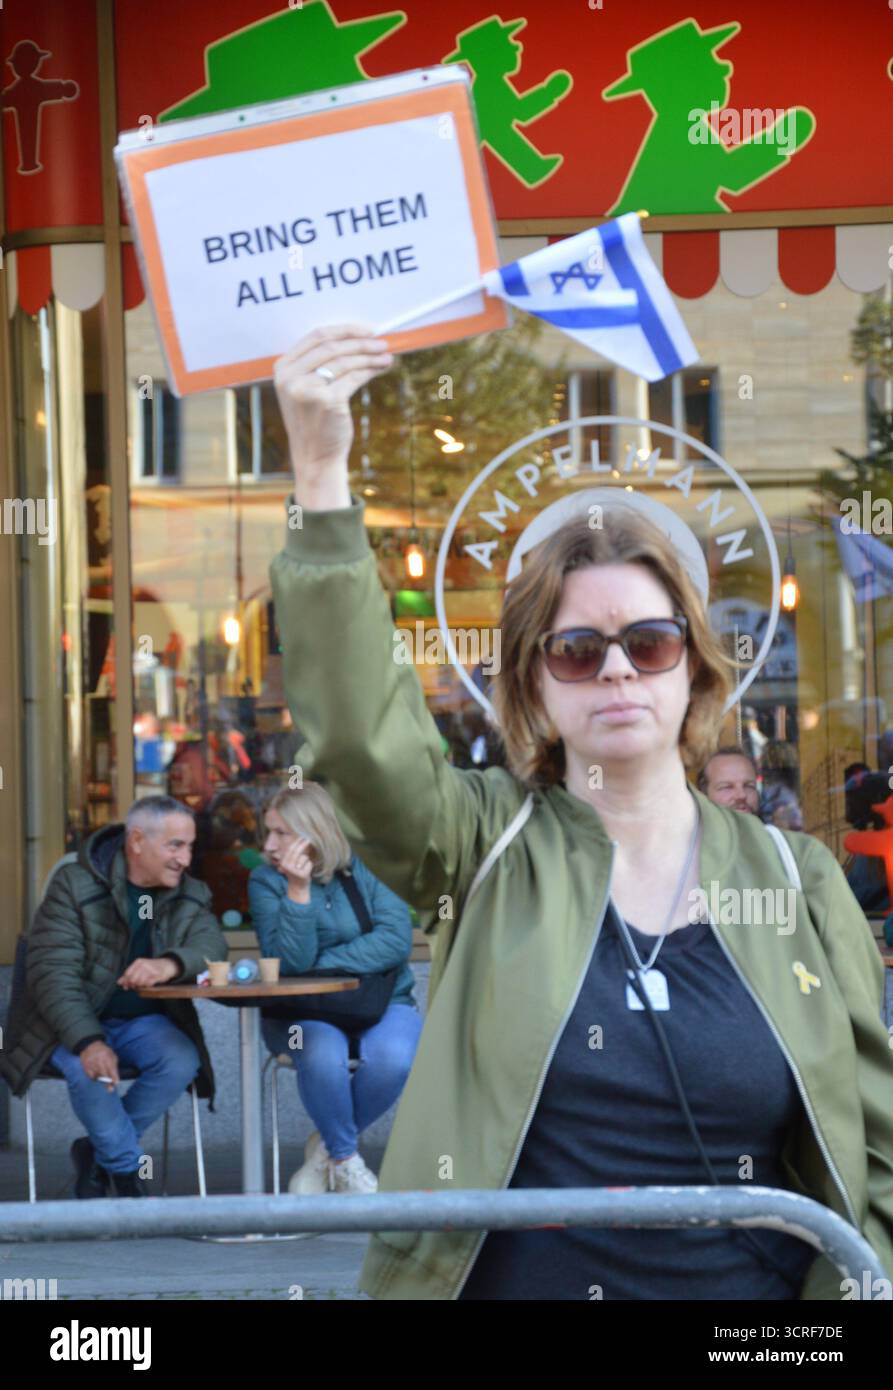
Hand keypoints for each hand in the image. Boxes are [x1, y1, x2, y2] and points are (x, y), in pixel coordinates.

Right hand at [80, 1041, 119, 1089]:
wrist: (90, 1045)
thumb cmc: (104, 1052)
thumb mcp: (112, 1055)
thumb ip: (114, 1067)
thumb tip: (115, 1080)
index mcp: (107, 1057)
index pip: (112, 1069)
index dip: (114, 1077)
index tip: (116, 1084)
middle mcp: (99, 1061)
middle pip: (104, 1075)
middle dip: (108, 1083)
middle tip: (110, 1089)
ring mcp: (91, 1064)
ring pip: (97, 1077)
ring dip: (101, 1080)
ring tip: (102, 1077)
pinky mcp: (85, 1067)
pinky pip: (91, 1077)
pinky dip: (94, 1078)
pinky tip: (96, 1074)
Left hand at [117, 956, 179, 988]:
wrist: (167, 965)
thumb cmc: (150, 968)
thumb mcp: (139, 968)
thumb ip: (128, 975)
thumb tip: (118, 982)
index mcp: (138, 962)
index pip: (127, 974)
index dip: (126, 981)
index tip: (128, 986)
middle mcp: (144, 964)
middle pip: (133, 979)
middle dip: (133, 985)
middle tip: (136, 986)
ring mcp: (151, 969)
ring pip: (140, 982)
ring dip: (140, 986)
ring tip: (142, 985)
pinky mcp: (158, 975)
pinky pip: (148, 984)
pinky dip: (147, 986)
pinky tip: (148, 984)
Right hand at [273, 324, 392, 505]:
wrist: (315, 457)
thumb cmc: (314, 422)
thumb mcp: (306, 389)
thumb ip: (318, 364)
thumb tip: (355, 338)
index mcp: (282, 368)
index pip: (316, 336)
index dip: (345, 330)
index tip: (366, 330)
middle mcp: (290, 377)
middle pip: (332, 346)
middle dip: (361, 342)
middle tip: (382, 342)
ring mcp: (307, 390)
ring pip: (345, 361)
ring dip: (370, 356)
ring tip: (386, 356)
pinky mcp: (327, 401)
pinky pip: (353, 378)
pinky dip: (370, 371)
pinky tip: (380, 369)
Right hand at [279, 836, 314, 900]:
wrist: (298, 887)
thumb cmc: (296, 872)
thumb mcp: (292, 863)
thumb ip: (294, 854)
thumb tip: (301, 840)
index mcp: (283, 862)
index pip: (290, 849)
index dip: (297, 842)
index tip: (302, 836)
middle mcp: (287, 866)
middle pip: (297, 852)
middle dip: (303, 844)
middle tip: (309, 839)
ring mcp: (294, 871)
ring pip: (304, 858)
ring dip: (307, 860)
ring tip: (304, 867)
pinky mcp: (302, 874)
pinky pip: (309, 864)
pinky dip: (310, 866)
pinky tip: (306, 872)